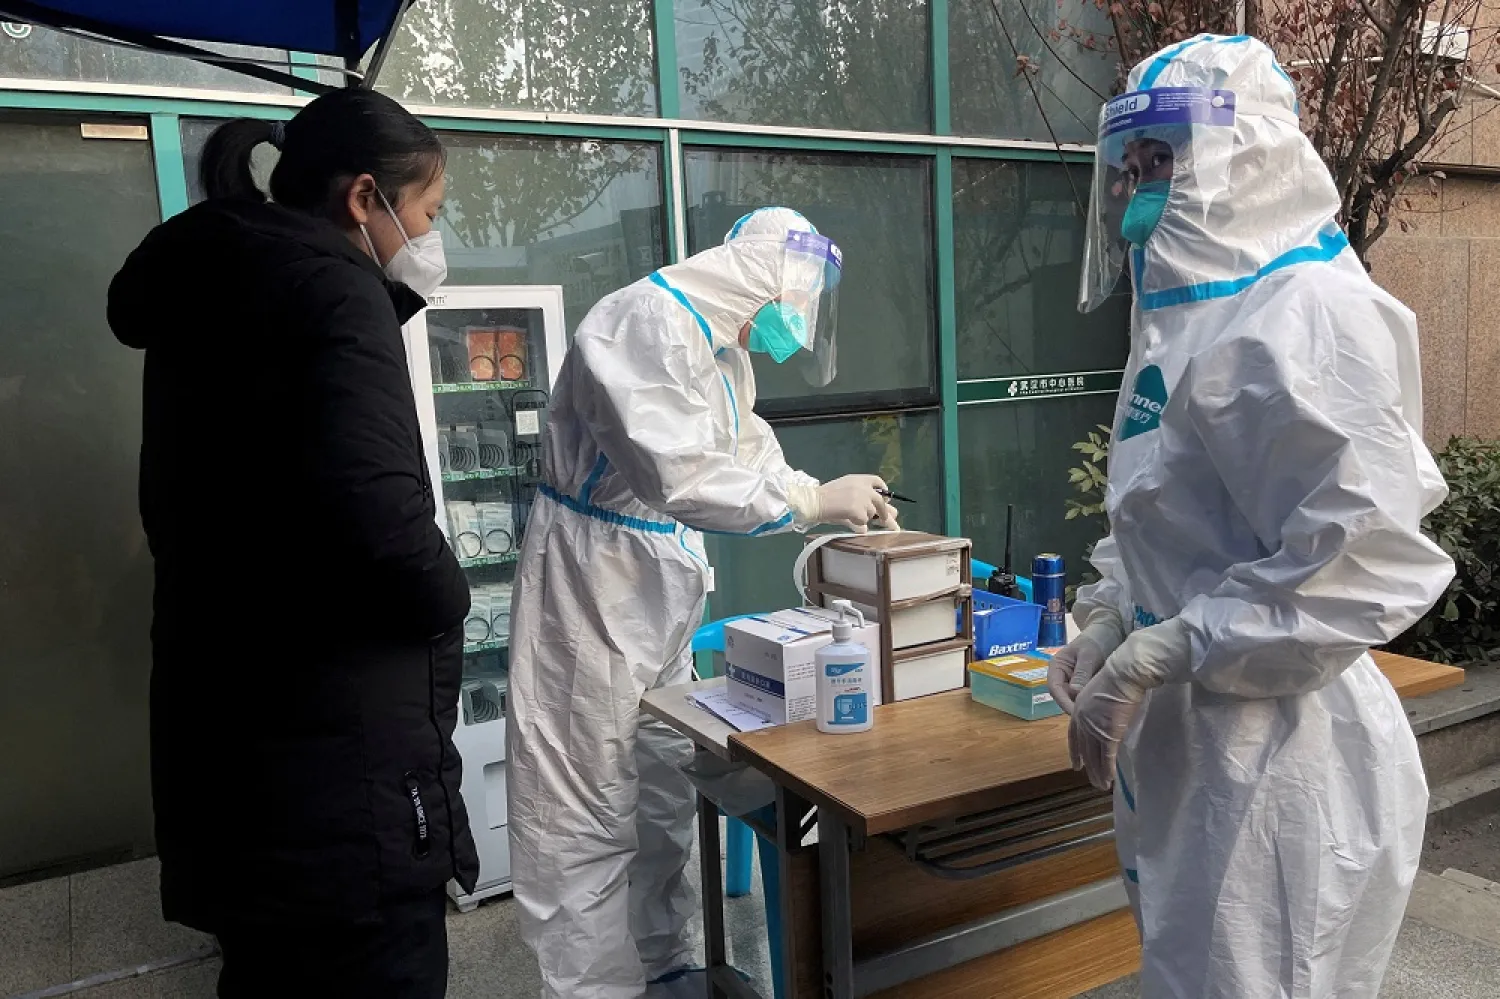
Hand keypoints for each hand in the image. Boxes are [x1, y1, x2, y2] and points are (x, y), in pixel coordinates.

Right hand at [812, 475, 895, 531]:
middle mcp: (864, 487)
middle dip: (884, 511)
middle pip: (880, 500)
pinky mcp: (859, 510)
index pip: (877, 481)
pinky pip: (863, 522)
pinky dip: (856, 523)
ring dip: (863, 517)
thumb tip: (877, 506)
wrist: (815, 501)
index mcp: (859, 479)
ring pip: (871, 513)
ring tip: (848, 514)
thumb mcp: (844, 488)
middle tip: (885, 519)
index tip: (885, 498)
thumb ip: (860, 495)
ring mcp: (862, 499)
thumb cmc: (825, 496)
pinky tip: (845, 518)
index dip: (883, 490)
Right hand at [1046, 608, 1125, 714]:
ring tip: (1096, 717)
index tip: (1076, 713)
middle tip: (1089, 720)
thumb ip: (1082, 673)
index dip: (1063, 702)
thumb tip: (1075, 694)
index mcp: (1057, 667)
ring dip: (1083, 707)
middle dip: (1074, 707)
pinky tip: (1101, 709)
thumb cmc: (1096, 639)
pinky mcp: (1086, 685)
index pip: (1055, 688)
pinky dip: (1091, 703)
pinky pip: (1085, 697)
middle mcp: (1062, 676)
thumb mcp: (1089, 654)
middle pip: (1064, 697)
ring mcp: (1074, 681)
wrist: (1112, 631)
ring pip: (1074, 699)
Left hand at [1067, 664, 1148, 789]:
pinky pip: (1107, 756)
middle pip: (1083, 748)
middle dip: (1088, 766)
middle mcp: (1081, 719)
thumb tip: (1104, 722)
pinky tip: (1109, 780)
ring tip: (1101, 785)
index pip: (1073, 735)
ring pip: (1094, 755)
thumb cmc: (1116, 679)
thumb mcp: (1101, 696)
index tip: (1076, 764)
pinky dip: (1108, 769)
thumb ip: (1098, 711)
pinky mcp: (1108, 732)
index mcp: (1078, 708)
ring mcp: (1093, 726)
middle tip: (1092, 780)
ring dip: (1098, 772)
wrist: (1124, 674)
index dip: (1075, 751)